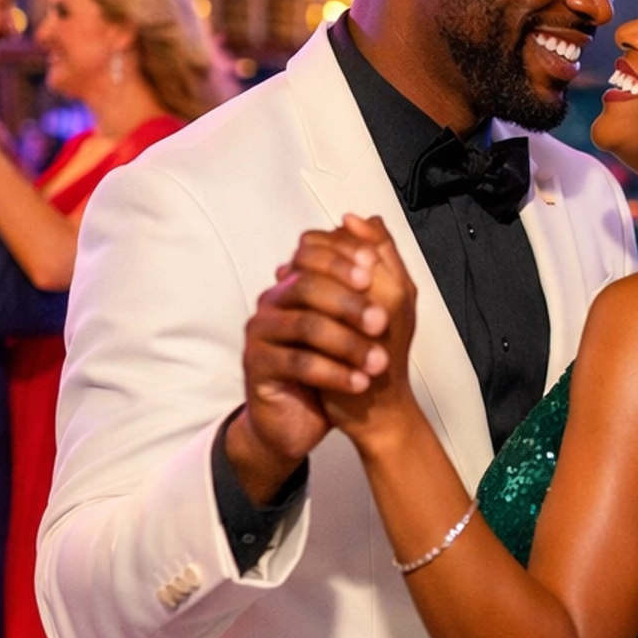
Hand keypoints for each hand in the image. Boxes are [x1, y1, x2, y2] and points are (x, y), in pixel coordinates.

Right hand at [228, 219, 417, 500]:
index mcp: (297, 282)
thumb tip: (368, 218)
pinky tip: (358, 384)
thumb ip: (370, 267)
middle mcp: (274, 300)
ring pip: (304, 325)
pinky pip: (295, 362)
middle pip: (307, 286)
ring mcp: (261, 332)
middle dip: (349, 302)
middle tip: (382, 322)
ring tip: (378, 363)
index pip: (311, 252)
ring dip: (347, 343)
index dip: (342, 257)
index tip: (373, 271)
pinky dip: (333, 373)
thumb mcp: (362, 316)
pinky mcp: (256, 366)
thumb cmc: (335, 365)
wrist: (304, 419)